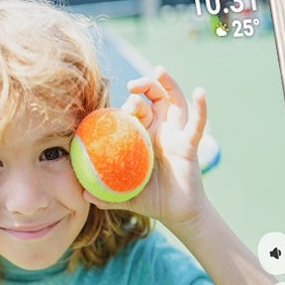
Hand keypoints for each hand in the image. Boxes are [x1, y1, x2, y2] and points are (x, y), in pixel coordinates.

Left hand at [86, 67, 209, 230]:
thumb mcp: (124, 194)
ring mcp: (175, 135)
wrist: (176, 213)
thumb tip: (84, 195)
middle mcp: (159, 130)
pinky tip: (200, 92)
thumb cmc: (150, 199)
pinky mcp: (189, 144)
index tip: (116, 106)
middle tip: (132, 86)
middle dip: (143, 88)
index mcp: (141, 137)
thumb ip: (105, 195)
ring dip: (168, 84)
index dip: (126, 103)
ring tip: (159, 71)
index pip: (133, 111)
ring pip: (174, 102)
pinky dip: (201, 108)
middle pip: (153, 98)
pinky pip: (197, 124)